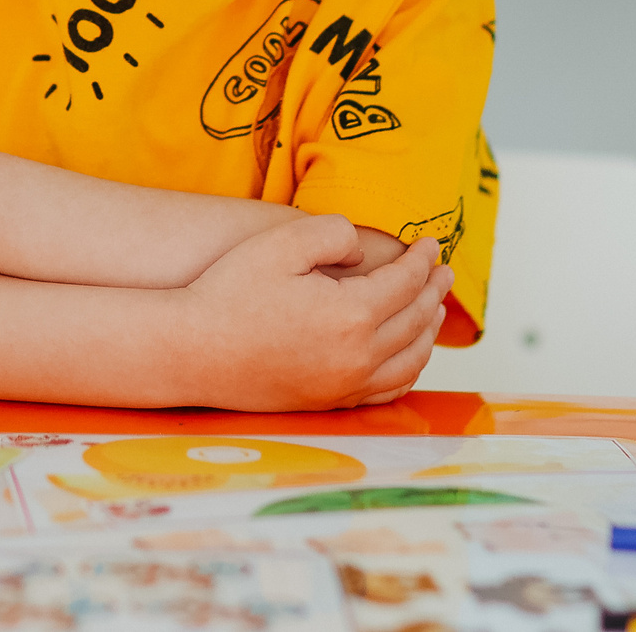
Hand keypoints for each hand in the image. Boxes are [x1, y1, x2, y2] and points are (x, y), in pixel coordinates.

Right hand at [173, 216, 451, 410]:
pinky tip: (406, 353)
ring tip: (432, 308)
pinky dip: (409, 367)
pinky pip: (388, 389)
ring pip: (410, 359)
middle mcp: (358, 357)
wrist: (192, 351)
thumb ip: (333, 233)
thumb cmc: (229, 294)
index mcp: (352, 315)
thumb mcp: (281, 243)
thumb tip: (363, 251)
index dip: (423, 260)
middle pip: (415, 320)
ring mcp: (345, 385)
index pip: (406, 282)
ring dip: (428, 331)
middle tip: (443, 271)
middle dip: (433, 292)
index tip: (431, 243)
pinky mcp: (329, 402)